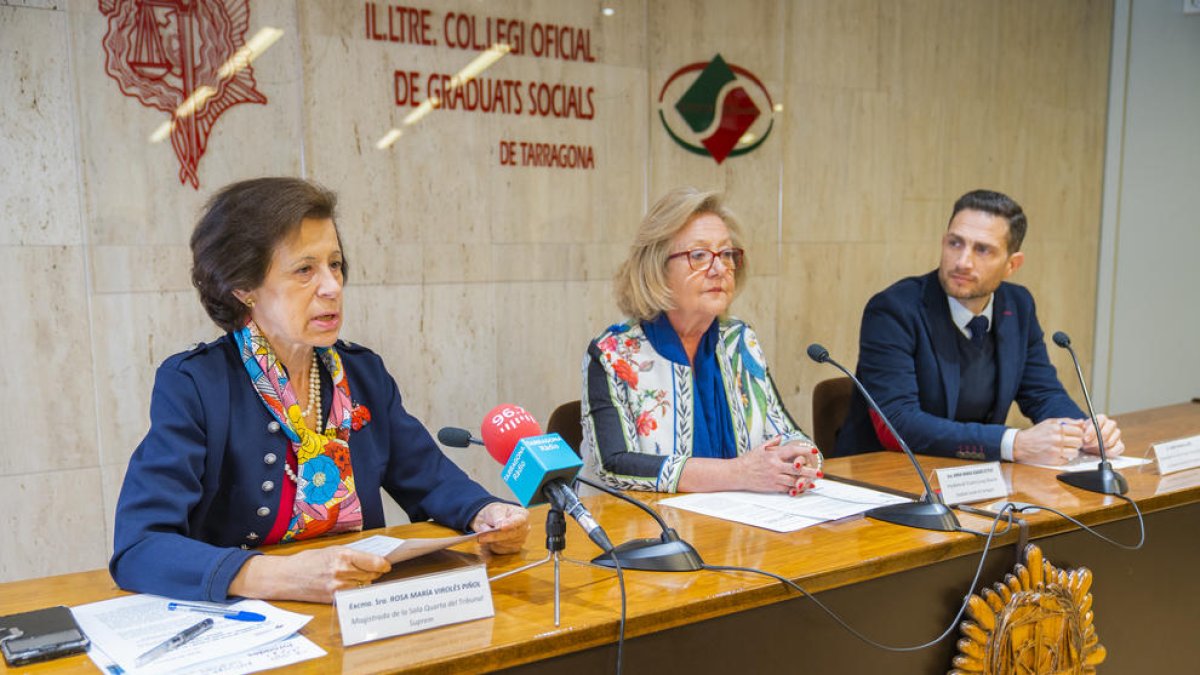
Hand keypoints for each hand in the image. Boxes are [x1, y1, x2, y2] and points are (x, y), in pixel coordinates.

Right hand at [229, 546, 390, 602]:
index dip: (383, 565)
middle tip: (376, 571)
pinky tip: (354, 587)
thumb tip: (371, 561)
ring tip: (363, 578)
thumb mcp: (330, 550)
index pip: (373, 562)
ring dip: (366, 583)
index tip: (386, 565)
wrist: (286, 577)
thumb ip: (351, 556)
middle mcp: (342, 572)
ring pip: (364, 586)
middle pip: (371, 575)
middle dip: (375, 573)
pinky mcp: (333, 599)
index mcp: (342, 556)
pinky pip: (353, 596)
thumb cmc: (307, 561)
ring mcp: (338, 587)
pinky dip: (356, 592)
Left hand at [471, 502, 528, 554]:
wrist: (490, 520)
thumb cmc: (495, 513)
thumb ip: (497, 517)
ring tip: (482, 536)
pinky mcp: (513, 549)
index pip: (519, 521)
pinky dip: (492, 546)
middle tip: (481, 536)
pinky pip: (501, 550)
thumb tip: (499, 527)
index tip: (501, 527)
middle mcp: (524, 529)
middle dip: (495, 536)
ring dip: (491, 541)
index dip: (510, 524)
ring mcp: (520, 540)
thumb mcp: (495, 509)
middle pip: (511, 535)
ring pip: (505, 544)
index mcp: (522, 515)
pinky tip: (488, 541)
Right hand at [735, 436, 822, 494]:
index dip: (804, 451)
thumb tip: (780, 437)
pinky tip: (801, 489)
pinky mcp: (772, 486)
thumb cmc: (748, 460)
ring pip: (793, 480)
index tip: (813, 451)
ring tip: (814, 482)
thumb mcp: (759, 448)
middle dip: (809, 471)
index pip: (792, 451)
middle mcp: (775, 466)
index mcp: (773, 455)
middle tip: (820, 472)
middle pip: (796, 469)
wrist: (738, 474)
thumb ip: (772, 443)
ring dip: (805, 482)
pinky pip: (786, 489)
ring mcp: (774, 477)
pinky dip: (794, 489)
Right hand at [1013, 418, 1084, 464]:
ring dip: (1072, 451)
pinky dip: (1065, 457)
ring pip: (1075, 452)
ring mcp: (1055, 450)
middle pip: (1079, 442)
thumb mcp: (1049, 422)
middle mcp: (1057, 439)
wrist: (1021, 445)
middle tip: (1070, 442)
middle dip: (1076, 442)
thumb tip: (1081, 422)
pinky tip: (1058, 453)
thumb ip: (1067, 421)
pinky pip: (1067, 460)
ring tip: (1065, 448)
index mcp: (1056, 428)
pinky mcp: (1053, 460)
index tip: (1076, 434)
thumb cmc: (1035, 433)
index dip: (1079, 433)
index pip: (1079, 431)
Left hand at [1080, 414, 1124, 456]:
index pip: (1100, 420)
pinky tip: (1103, 453)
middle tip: (1089, 445)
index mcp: (1101, 418)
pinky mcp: (1120, 444)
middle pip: (1107, 430)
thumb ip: (1079, 426)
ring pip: (1112, 440)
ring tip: (1093, 448)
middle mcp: (1110, 424)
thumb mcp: (1080, 431)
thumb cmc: (1084, 436)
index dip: (1093, 430)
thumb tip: (1081, 422)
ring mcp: (1116, 434)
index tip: (1086, 438)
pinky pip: (1119, 448)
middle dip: (1097, 439)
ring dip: (1101, 446)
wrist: (1088, 446)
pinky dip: (1110, 452)